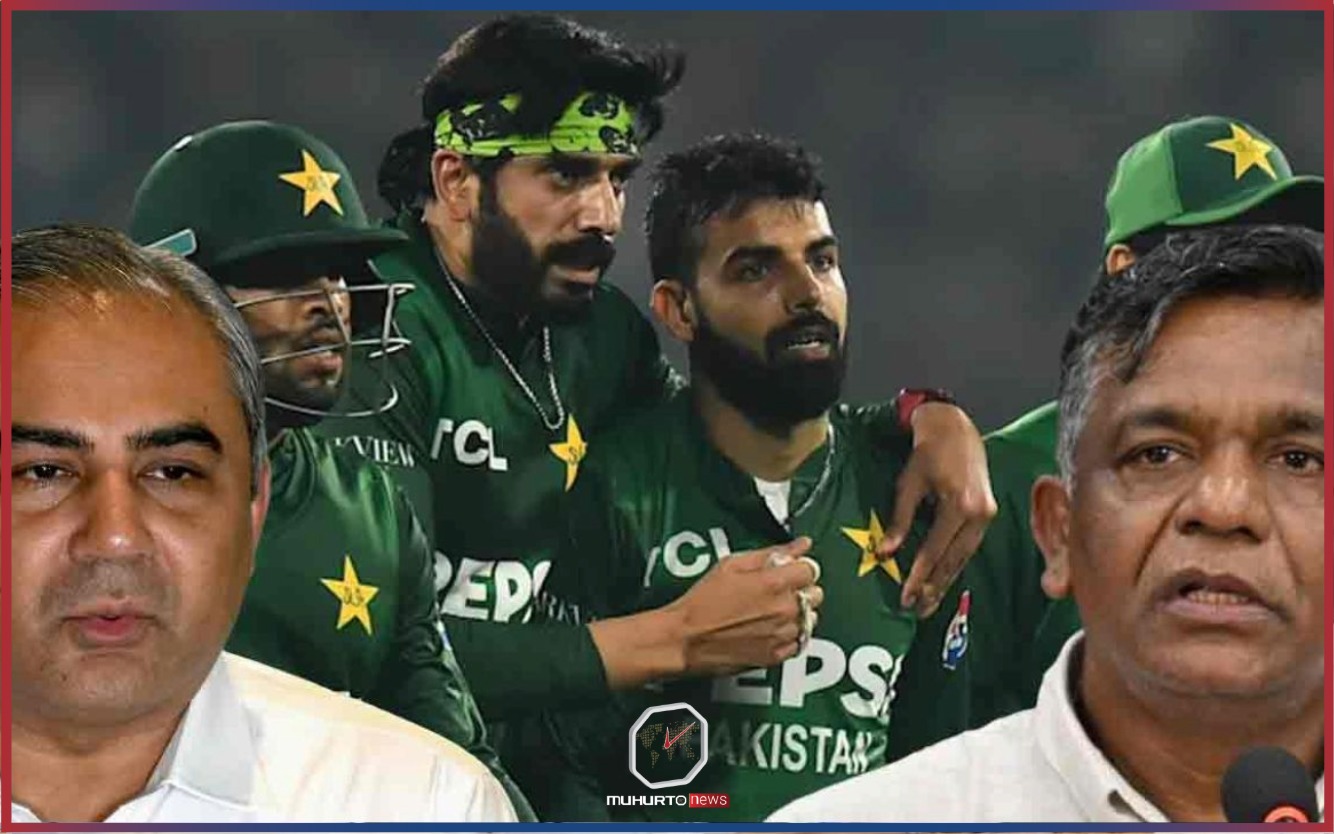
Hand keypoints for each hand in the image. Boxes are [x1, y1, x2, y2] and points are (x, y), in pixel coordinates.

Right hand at [665, 537, 822, 676]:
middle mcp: (784, 610)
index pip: (811, 569)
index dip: (799, 567)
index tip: (789, 570)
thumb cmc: (702, 603)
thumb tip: (800, 545)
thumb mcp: (732, 565)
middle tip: (776, 590)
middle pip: (816, 595)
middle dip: (800, 589)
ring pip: (810, 620)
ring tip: (771, 611)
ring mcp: (782, 635)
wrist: (685, 639)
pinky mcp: (776, 656)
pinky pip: (799, 642)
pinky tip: (770, 628)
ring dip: (797, 613)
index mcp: (774, 583)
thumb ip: (772, 553)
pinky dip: (789, 635)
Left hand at [882, 402, 996, 616]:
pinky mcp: (988, 514)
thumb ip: (899, 521)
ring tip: (928, 603)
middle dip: (934, 587)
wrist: (955, 428)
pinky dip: (954, 564)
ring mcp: (987, 514)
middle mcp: (979, 513)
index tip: (905, 597)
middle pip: (953, 559)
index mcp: (960, 504)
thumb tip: (885, 553)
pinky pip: (969, 546)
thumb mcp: (907, 484)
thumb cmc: (927, 453)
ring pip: (964, 557)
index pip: (935, 550)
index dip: (919, 576)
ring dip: (945, 581)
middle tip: (916, 610)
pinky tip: (942, 579)